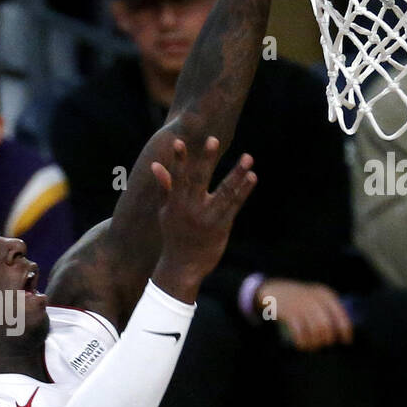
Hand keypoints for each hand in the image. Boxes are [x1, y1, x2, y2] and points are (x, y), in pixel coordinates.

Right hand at [150, 135, 255, 302]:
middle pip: (200, 180)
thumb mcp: (166, 212)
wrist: (182, 267)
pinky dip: (243, 190)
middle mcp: (190, 209)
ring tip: (248, 157)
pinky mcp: (222, 226)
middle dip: (206, 160)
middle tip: (213, 139)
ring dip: (236, 173)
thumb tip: (155, 165)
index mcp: (175, 204)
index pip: (177, 177)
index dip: (178, 160)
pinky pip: (235, 205)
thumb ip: (165, 187)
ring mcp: (207, 217)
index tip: (178, 142)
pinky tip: (252, 177)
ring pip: (223, 191)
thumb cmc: (174, 236)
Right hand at [255, 279, 352, 349]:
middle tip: (323, 345)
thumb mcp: (315, 296)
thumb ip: (327, 308)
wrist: (273, 290)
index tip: (346, 341)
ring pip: (315, 330)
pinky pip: (299, 332)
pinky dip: (302, 341)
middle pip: (327, 326)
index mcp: (325, 294)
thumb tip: (339, 331)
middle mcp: (315, 299)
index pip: (340, 315)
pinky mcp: (288, 313)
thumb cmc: (298, 298)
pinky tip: (302, 345)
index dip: (345, 330)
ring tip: (312, 347)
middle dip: (327, 339)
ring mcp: (301, 305)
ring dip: (314, 343)